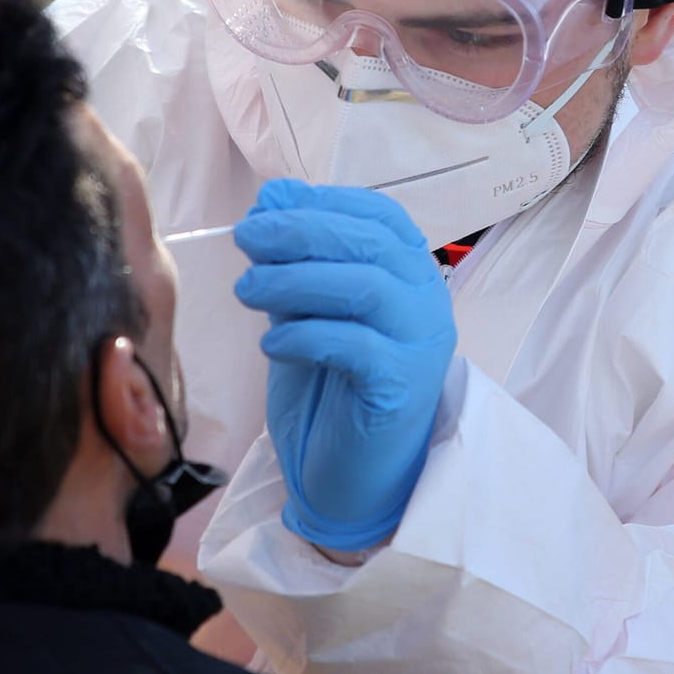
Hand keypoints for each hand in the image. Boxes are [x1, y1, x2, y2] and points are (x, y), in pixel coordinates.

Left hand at [234, 179, 455, 550]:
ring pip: (364, 288)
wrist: (357, 475)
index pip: (377, 214)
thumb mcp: (306, 311)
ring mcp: (421, 343)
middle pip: (369, 244)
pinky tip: (272, 346)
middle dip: (299, 232)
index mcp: (410, 271)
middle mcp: (427, 299)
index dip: (320, 202)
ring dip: (295, 281)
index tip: (266, 208)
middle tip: (246, 239)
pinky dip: (305, 336)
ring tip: (247, 291)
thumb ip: (295, 261)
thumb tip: (270, 198)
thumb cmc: (332, 386)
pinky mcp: (402, 387)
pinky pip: (355, 346)